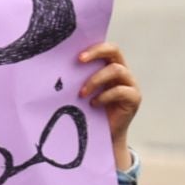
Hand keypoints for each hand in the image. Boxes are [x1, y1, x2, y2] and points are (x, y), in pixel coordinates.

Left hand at [77, 42, 139, 170]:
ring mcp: (130, 84)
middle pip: (114, 51)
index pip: (106, 48)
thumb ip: (75, 81)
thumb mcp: (79, 94)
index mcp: (108, 67)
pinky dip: (105, 96)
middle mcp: (122, 72)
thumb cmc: (86, 113)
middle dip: (96, 52)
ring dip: (96, 80)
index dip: (93, 47)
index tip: (76, 55)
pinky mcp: (134, 98)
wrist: (101, 137)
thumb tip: (51, 71)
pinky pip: (121, 91)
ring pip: (117, 70)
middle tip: (79, 60)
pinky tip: (93, 104)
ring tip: (82, 94)